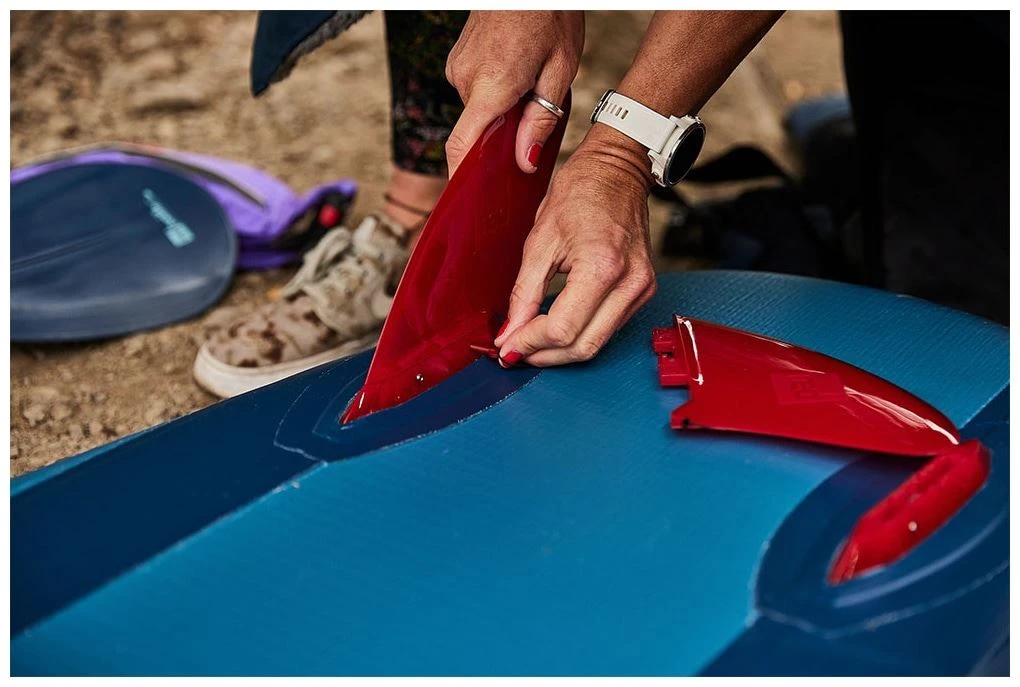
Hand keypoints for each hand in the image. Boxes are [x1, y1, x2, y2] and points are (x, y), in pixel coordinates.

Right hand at [445, 10, 583, 177]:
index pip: (463, 145)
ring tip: (532, 84)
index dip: (462, 177)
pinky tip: (519, 73)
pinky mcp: (458, 59)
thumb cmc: (550, 14)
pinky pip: (476, 91)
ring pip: (480, 109)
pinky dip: (496, 92)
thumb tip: (525, 161)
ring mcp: (457, 67)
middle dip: (504, 136)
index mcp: (490, 85)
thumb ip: (541, 119)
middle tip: (535, 126)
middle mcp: (465, 78)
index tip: (468, 200)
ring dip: (504, 110)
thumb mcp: (559, 70)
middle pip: (479, 129)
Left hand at [494, 130, 656, 365]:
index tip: (505, 348)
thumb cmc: (581, 192)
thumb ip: (523, 292)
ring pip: (597, 344)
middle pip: (582, 346)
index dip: (529, 343)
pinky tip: (554, 330)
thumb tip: (510, 332)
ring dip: (560, 351)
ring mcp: (641, 289)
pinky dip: (578, 335)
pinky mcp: (643, 291)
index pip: (562, 328)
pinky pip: (607, 329)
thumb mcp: (539, 239)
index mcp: (602, 266)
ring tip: (528, 344)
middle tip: (512, 352)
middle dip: (544, 355)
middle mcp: (629, 283)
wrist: (618, 171)